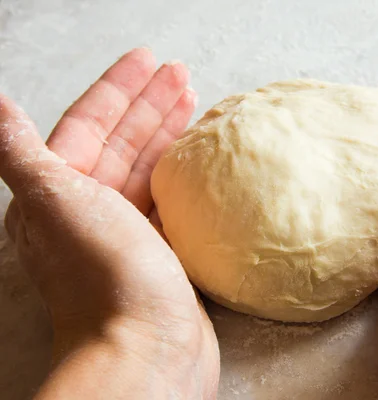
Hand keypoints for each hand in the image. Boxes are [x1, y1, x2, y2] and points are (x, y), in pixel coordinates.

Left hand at [0, 48, 218, 398]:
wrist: (146, 349)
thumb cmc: (105, 276)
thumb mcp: (56, 202)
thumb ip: (21, 152)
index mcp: (58, 193)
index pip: (88, 124)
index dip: (117, 89)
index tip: (149, 61)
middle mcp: (87, 210)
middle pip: (120, 142)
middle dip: (150, 105)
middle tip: (181, 75)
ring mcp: (125, 231)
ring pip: (147, 168)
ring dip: (168, 134)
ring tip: (195, 103)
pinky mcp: (157, 250)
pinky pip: (167, 198)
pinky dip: (181, 174)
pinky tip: (197, 160)